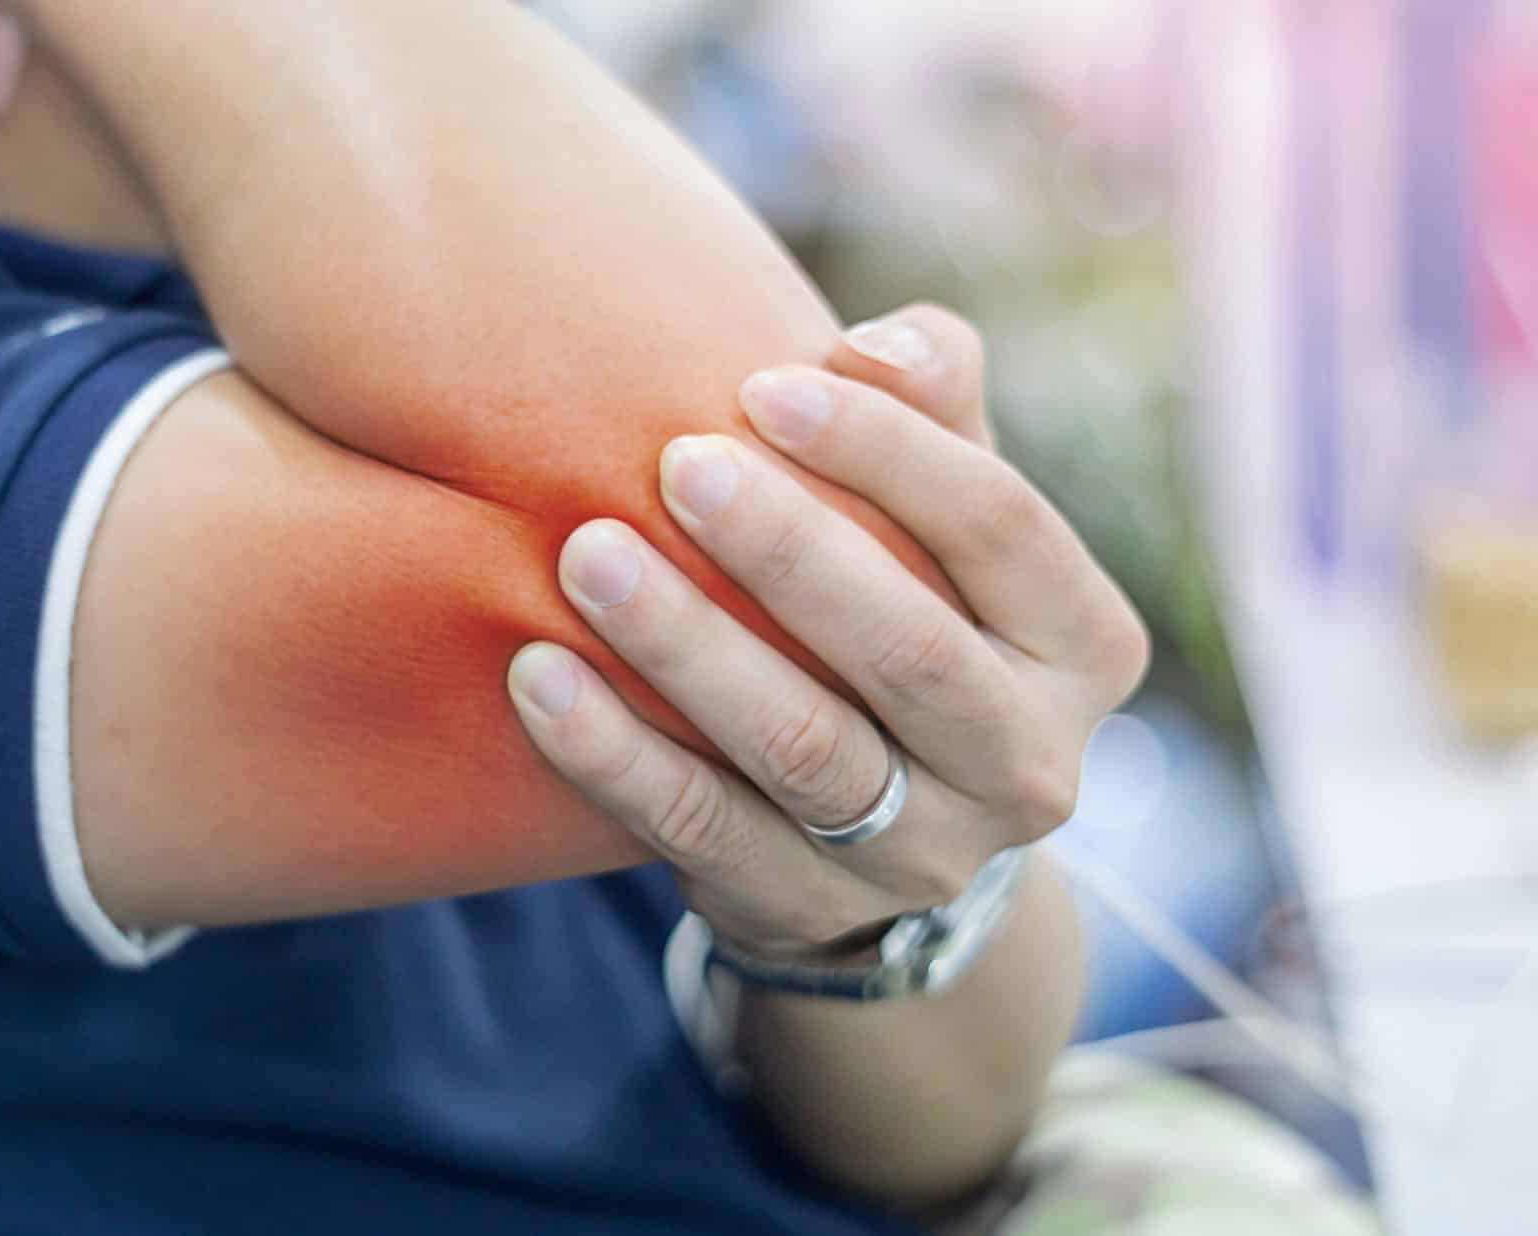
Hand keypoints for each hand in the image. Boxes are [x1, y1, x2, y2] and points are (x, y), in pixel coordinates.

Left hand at [506, 306, 1148, 961]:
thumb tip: (880, 344)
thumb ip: (935, 409)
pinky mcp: (804, 909)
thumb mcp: (948, 523)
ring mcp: (922, 857)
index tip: (764, 384)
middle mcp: (1028, 764)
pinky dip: (614, 755)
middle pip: (910, 648)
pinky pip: (699, 830)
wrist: (885, 841)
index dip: (888, 449)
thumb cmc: (912, 614)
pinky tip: (538, 677)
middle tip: (675, 464)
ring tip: (586, 556)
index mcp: (1083, 644)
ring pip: (801, 747)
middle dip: (788, 550)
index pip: (1001, 525)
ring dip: (688, 647)